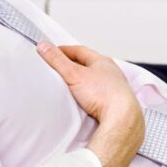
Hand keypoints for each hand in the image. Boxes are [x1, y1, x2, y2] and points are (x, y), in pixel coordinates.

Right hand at [37, 42, 144, 166]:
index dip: (63, 50)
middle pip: (88, 64)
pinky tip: (84, 101)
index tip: (52, 52)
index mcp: (102, 61)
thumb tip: (44, 46)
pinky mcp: (115, 103)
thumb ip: (57, 60)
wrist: (122, 119)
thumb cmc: (104, 95)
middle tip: (59, 67)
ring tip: (71, 85)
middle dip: (73, 65)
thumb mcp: (73, 74)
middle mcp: (111, 73)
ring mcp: (115, 88)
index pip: (79, 50)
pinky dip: (89, 95)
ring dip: (83, 81)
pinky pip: (99, 95)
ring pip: (95, 80)